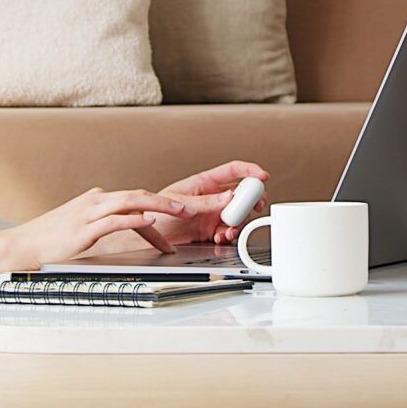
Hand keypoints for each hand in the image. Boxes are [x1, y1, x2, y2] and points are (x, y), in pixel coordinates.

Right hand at [7, 187, 192, 266]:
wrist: (21, 245)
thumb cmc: (49, 240)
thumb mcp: (81, 227)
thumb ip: (102, 223)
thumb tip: (126, 228)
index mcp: (96, 200)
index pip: (134, 201)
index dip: (158, 209)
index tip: (175, 221)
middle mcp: (95, 201)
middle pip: (138, 195)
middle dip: (166, 202)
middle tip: (189, 209)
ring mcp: (89, 213)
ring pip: (131, 202)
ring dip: (159, 206)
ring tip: (179, 212)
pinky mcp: (84, 228)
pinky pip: (115, 220)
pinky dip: (135, 218)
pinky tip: (150, 221)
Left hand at [145, 160, 272, 246]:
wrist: (144, 236)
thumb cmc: (153, 211)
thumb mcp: (180, 203)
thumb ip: (206, 202)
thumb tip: (229, 196)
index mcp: (203, 183)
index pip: (232, 171)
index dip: (249, 170)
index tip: (262, 176)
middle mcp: (211, 197)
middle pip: (241, 194)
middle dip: (251, 200)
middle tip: (255, 206)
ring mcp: (212, 214)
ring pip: (237, 215)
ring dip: (238, 223)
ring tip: (229, 230)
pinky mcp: (210, 231)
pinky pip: (228, 231)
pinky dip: (228, 236)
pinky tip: (221, 237)